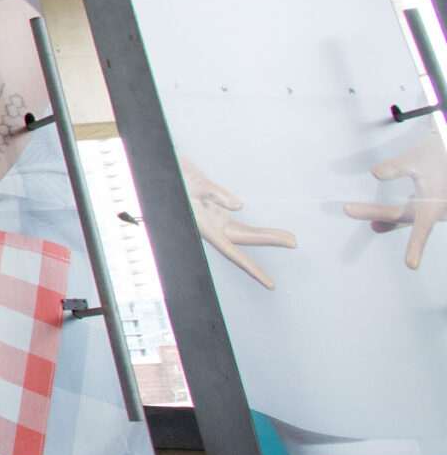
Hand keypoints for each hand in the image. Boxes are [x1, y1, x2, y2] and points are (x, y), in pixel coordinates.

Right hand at [182, 156, 296, 288]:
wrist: (161, 170)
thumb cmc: (173, 180)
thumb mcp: (194, 185)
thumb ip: (215, 194)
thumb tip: (239, 205)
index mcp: (206, 228)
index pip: (235, 253)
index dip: (253, 270)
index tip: (269, 284)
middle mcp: (212, 226)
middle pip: (246, 238)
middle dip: (270, 240)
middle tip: (294, 242)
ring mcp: (214, 217)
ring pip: (244, 231)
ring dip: (266, 234)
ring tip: (288, 236)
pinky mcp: (215, 207)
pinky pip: (235, 217)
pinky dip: (251, 222)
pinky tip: (263, 226)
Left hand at [344, 130, 446, 267]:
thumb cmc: (438, 154)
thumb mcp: (417, 157)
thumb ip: (396, 167)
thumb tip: (376, 174)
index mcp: (435, 203)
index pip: (423, 226)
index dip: (416, 246)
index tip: (411, 265)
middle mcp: (438, 210)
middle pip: (402, 216)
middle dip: (376, 213)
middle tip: (349, 208)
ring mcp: (434, 210)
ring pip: (405, 217)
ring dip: (383, 215)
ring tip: (354, 210)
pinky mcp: (429, 207)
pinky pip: (409, 215)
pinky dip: (391, 216)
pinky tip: (376, 223)